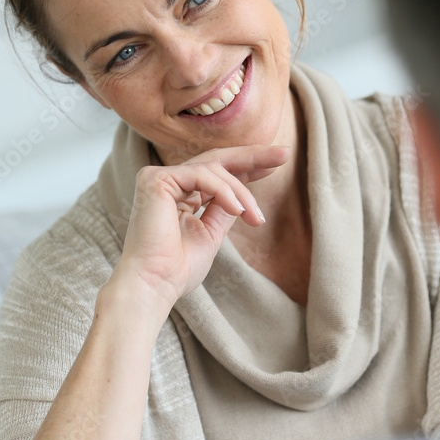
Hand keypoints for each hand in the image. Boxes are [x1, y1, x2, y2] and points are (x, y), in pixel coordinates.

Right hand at [112, 144, 289, 303]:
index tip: (275, 165)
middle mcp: (167, 182)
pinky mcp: (155, 180)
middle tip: (284, 154)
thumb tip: (242, 196)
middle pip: (216, 160)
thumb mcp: (211, 235)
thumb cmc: (178, 269)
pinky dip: (224, 191)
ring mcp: (159, 178)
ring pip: (214, 169)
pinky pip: (201, 176)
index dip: (247, 167)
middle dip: (253, 156)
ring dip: (242, 193)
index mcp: (179, 195)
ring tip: (255, 218)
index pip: (216, 173)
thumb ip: (223, 210)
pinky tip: (238, 211)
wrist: (154, 285)